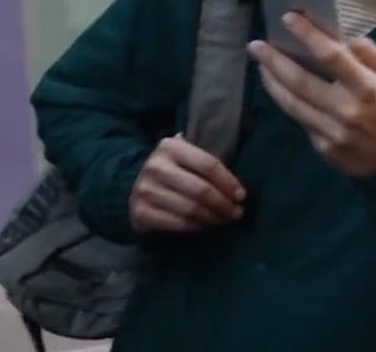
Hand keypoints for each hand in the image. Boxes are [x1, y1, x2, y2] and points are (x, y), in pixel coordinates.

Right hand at [129, 134, 245, 233]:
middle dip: (223, 204)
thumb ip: (206, 164)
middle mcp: (156, 166)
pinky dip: (196, 228)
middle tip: (237, 213)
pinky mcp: (141, 213)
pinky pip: (178, 225)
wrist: (133, 188)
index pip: (208, 164)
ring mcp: (145, 190)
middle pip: (201, 190)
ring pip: (190, 210)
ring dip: (213, 219)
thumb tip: (238, 190)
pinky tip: (205, 227)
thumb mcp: (185, 158)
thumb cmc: (172, 172)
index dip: (228, 182)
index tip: (242, 196)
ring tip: (224, 221)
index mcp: (170, 147)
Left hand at [247, 13, 375, 177]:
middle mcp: (345, 110)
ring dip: (272, 82)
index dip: (307, 35)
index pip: (330, 55)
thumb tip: (338, 36)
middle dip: (274, 60)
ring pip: (292, 103)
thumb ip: (368, 53)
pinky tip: (278, 88)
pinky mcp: (323, 147)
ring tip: (260, 64)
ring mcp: (331, 132)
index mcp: (366, 87)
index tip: (288, 18)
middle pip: (300, 81)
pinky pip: (301, 120)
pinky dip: (287, 102)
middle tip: (255, 45)